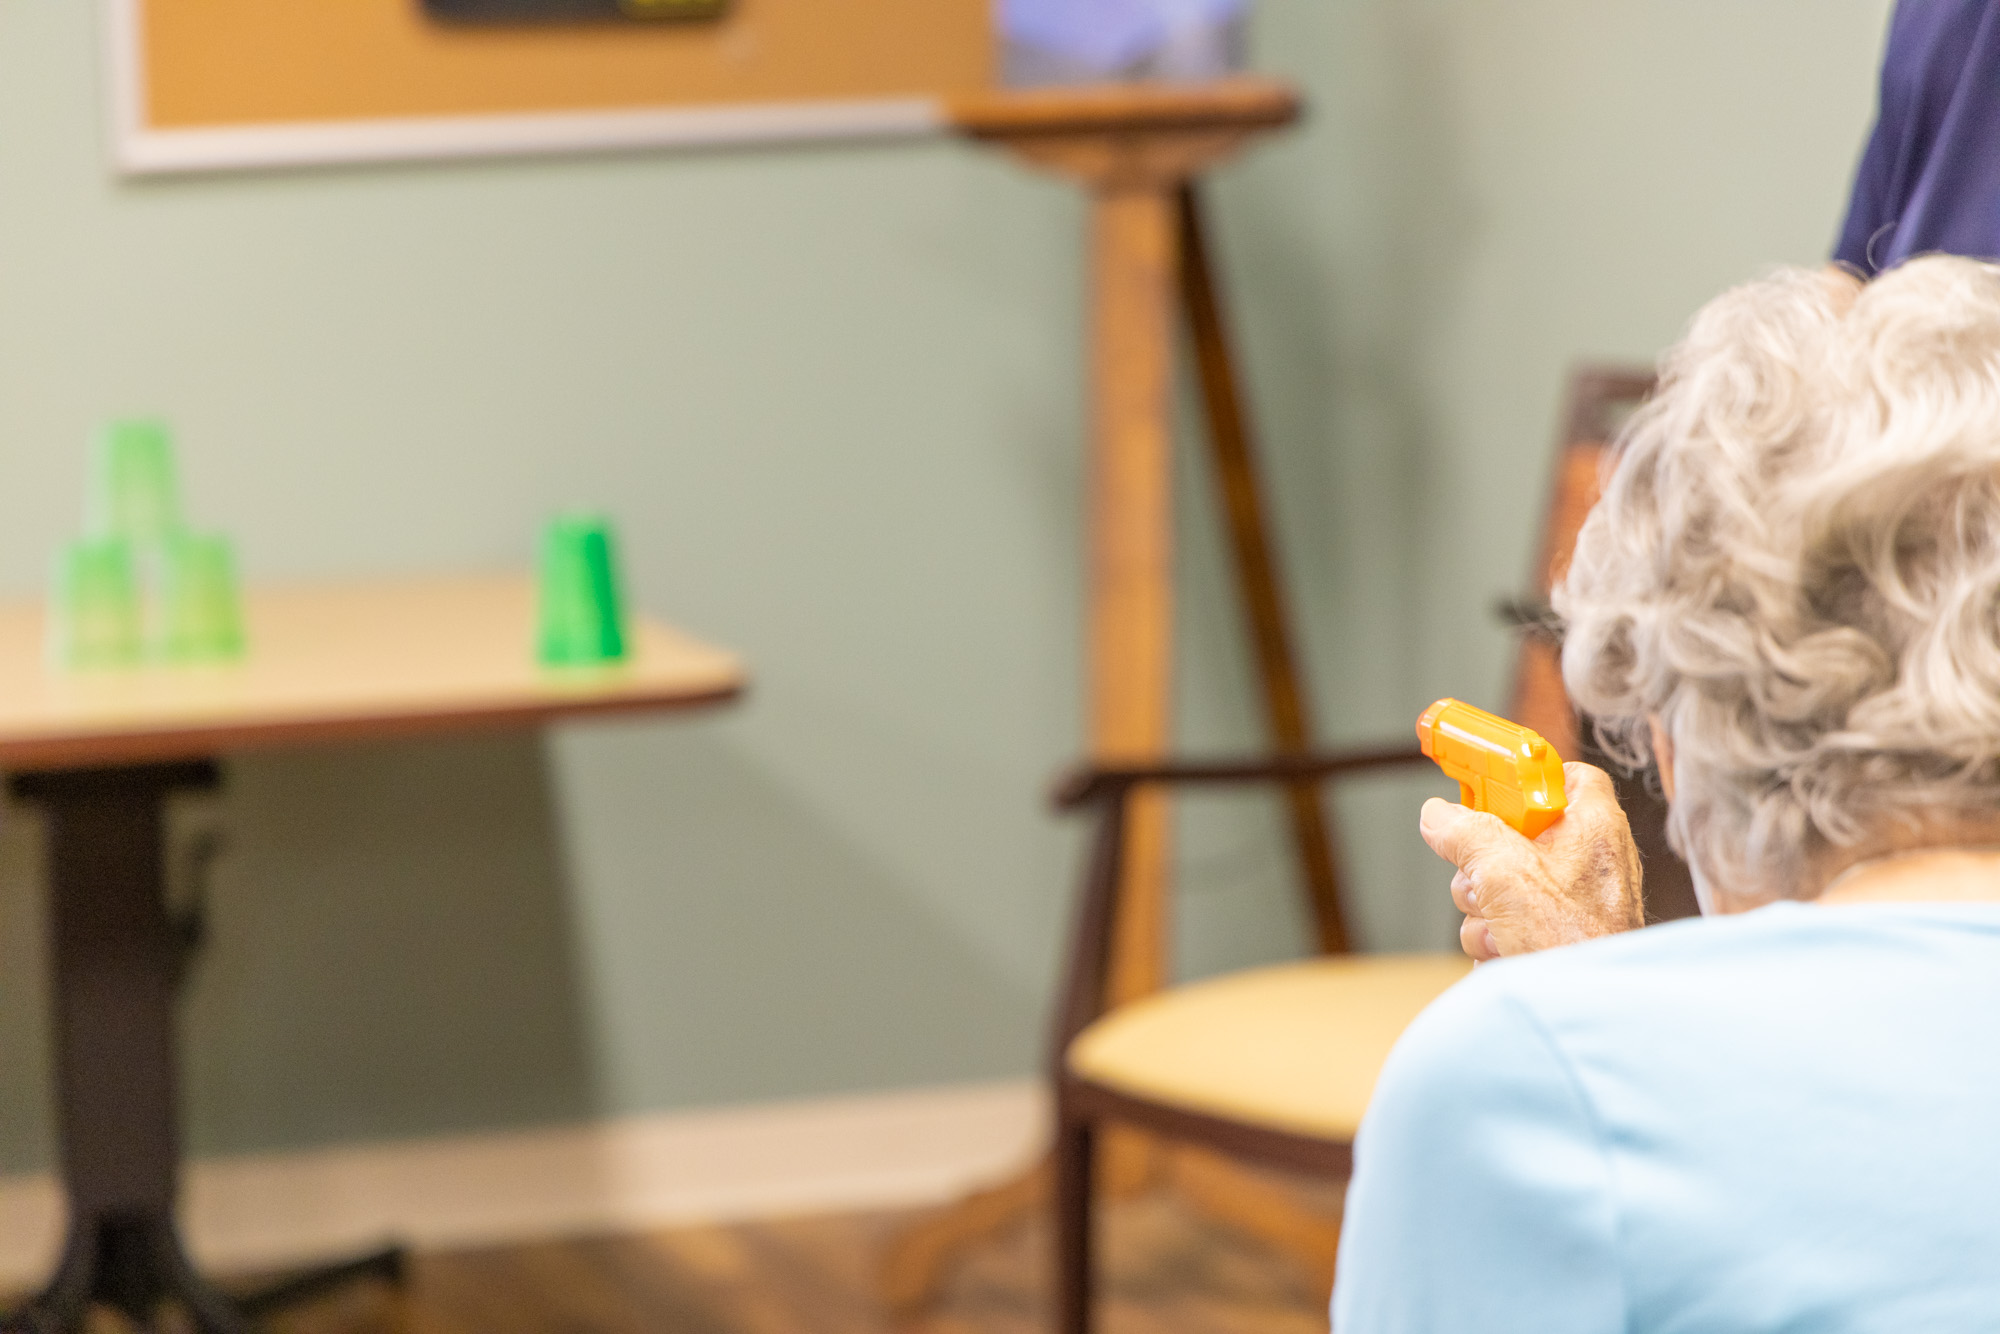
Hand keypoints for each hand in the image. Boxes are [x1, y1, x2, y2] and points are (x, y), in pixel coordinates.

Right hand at [1419, 763, 1644, 960]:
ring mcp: (1567, 900)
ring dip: (1481, 906)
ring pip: (1496, 881)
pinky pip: (1501, 919)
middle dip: (1480, 862)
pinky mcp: (1549, 934)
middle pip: (1511, 832)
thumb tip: (1437, 815)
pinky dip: (1493, 935)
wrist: (1587, 1008)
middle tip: (1484, 874)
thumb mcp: (1504, 869)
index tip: (1488, 783)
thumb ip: (1465, 832)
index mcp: (1592, 825)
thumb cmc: (1572, 939)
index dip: (1525, 776)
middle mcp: (1585, 859)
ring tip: (1502, 927)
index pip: (1567, 775)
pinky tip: (1506, 950)